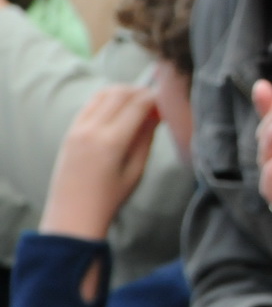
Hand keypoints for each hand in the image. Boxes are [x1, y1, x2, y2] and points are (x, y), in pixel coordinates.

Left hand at [39, 84, 160, 241]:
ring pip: (103, 94)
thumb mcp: (136, 170)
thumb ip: (145, 138)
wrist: (73, 215)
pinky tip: (119, 112)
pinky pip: (90, 105)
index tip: (167, 103)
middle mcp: (91, 130)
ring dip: (123, 93)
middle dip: (141, 92)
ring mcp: (77, 129)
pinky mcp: (70, 131)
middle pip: (120, 93)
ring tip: (138, 105)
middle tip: (155, 103)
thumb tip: (156, 114)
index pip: (137, 104)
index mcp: (110, 142)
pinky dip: (107, 101)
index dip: (156, 98)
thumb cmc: (110, 198)